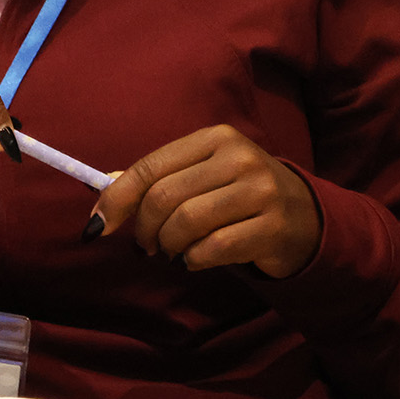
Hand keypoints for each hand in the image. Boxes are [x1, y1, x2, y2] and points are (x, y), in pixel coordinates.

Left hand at [88, 125, 323, 276]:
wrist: (303, 216)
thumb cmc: (238, 194)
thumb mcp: (202, 175)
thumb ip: (157, 180)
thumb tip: (103, 197)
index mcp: (216, 138)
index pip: (151, 168)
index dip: (116, 200)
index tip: (96, 227)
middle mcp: (239, 157)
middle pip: (164, 198)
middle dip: (145, 231)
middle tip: (148, 247)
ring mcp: (260, 190)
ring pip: (185, 224)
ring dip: (169, 248)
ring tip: (174, 252)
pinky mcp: (272, 226)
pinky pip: (212, 250)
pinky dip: (193, 260)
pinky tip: (196, 259)